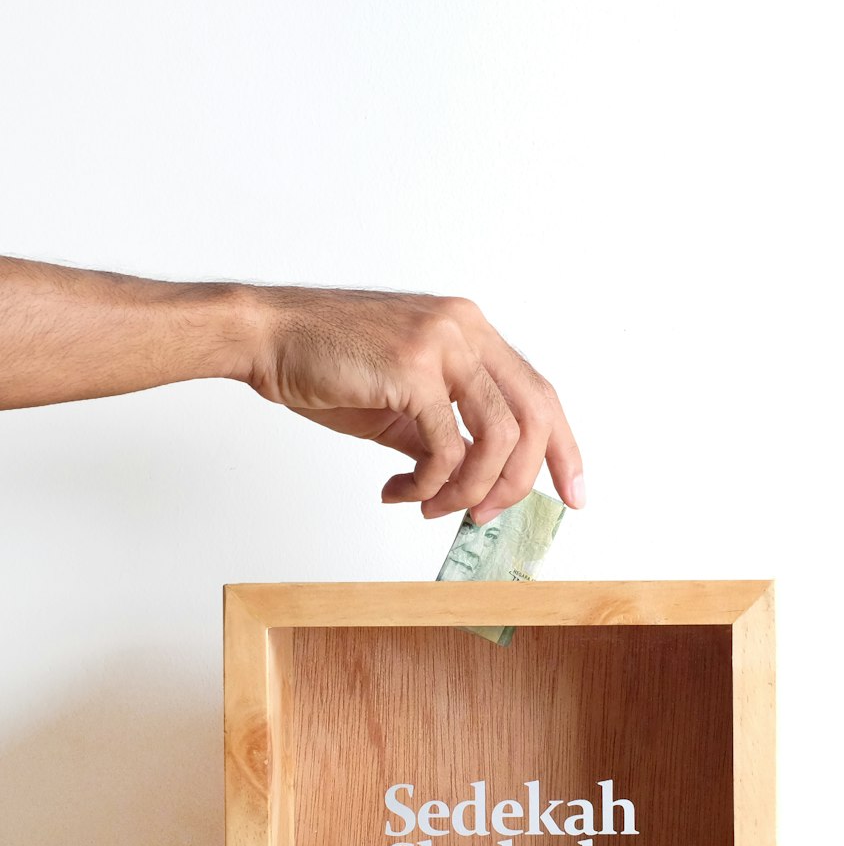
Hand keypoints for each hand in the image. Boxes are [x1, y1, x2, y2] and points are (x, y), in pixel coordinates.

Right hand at [242, 287, 583, 523]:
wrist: (267, 336)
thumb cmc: (327, 364)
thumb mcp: (402, 400)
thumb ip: (444, 432)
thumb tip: (475, 483)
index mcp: (471, 330)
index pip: (539, 394)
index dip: (564, 449)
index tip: (573, 494)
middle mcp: (466, 329)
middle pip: (535, 415)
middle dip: (521, 480)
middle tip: (488, 516)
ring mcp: (441, 345)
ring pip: (498, 436)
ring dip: (472, 489)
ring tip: (436, 508)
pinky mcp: (411, 371)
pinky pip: (446, 447)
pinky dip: (429, 484)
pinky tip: (400, 492)